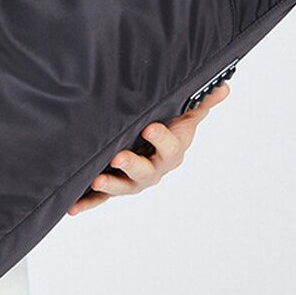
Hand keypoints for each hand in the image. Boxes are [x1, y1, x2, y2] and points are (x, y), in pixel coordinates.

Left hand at [67, 80, 230, 214]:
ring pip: (123, 186)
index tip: (149, 128)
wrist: (153, 143)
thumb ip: (202, 101)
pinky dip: (87, 203)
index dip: (161, 139)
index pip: (170, 147)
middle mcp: (154, 170)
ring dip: (110, 185)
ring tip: (97, 180)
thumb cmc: (170, 125)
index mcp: (172, 151)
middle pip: (146, 172)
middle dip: (132, 165)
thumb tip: (223, 87)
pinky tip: (72, 207)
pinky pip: (100, 199)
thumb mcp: (186, 113)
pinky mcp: (114, 187)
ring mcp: (133, 181)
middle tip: (119, 157)